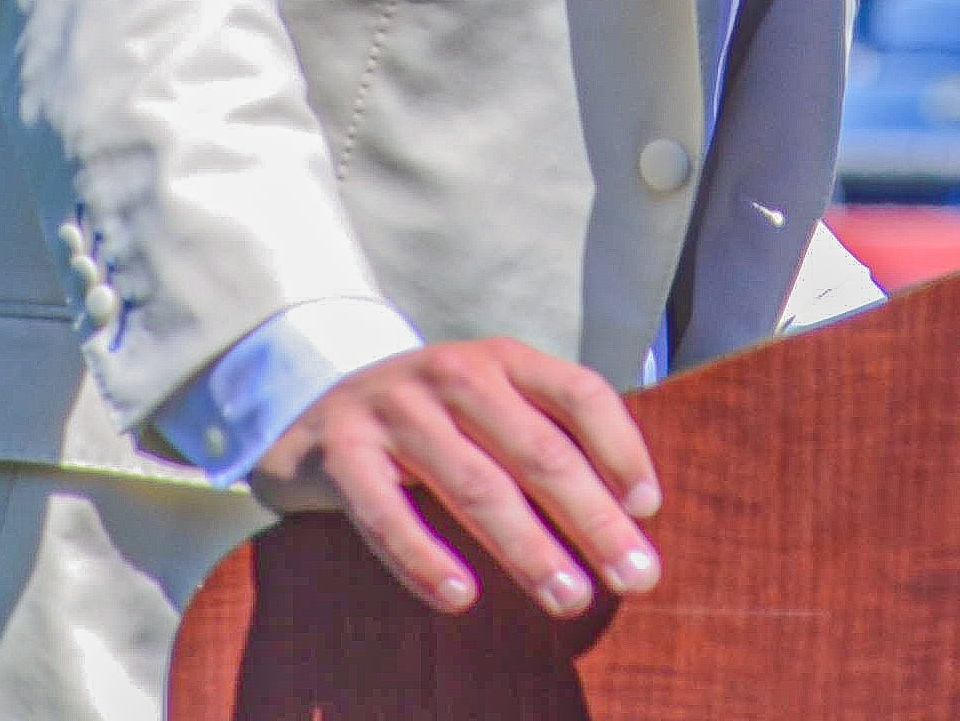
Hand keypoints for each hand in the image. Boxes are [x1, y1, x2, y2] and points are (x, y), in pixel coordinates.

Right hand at [248, 337, 662, 621]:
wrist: (310, 413)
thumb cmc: (430, 426)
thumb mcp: (488, 409)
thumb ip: (547, 440)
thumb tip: (632, 515)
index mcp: (501, 360)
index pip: (580, 393)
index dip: (622, 449)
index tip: (649, 510)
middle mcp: (453, 373)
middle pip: (538, 450)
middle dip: (593, 519)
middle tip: (635, 577)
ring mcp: (394, 408)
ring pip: (475, 484)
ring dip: (528, 548)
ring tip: (570, 600)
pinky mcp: (341, 452)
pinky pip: (386, 513)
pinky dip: (424, 557)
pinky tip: (460, 598)